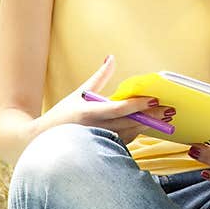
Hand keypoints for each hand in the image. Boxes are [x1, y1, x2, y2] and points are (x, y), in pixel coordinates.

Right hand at [44, 55, 171, 143]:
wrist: (40, 142)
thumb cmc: (61, 115)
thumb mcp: (79, 93)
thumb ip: (99, 77)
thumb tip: (112, 57)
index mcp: (89, 112)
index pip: (118, 108)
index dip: (138, 105)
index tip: (154, 99)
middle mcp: (95, 129)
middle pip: (130, 123)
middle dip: (151, 117)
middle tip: (169, 110)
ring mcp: (99, 142)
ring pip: (130, 134)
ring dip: (147, 126)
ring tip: (165, 117)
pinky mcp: (101, 151)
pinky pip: (124, 142)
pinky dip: (136, 133)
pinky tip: (147, 126)